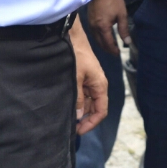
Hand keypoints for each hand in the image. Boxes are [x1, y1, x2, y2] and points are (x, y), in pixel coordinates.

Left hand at [71, 19, 108, 134]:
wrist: (71, 37)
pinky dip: (75, 101)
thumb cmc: (75, 55)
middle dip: (83, 119)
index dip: (91, 123)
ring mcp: (89, 82)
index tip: (78, 131)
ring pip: (87, 102)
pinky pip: (81, 95)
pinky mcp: (82, 78)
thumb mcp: (75, 78)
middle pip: (94, 109)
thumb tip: (79, 116)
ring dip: (78, 111)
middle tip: (69, 127)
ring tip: (65, 117)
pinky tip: (65, 105)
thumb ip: (78, 98)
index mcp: (100, 86)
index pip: (101, 111)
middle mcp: (97, 86)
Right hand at [88, 0, 130, 53]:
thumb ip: (124, 29)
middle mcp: (94, 27)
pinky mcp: (88, 20)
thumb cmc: (113, 0)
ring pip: (95, 39)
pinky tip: (103, 37)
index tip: (118, 53)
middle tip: (114, 52)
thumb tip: (127, 42)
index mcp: (103, 27)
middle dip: (107, 49)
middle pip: (100, 43)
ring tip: (110, 46)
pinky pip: (93, 33)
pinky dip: (98, 38)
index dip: (113, 50)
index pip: (108, 43)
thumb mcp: (122, 15)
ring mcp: (90, 24)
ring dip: (102, 44)